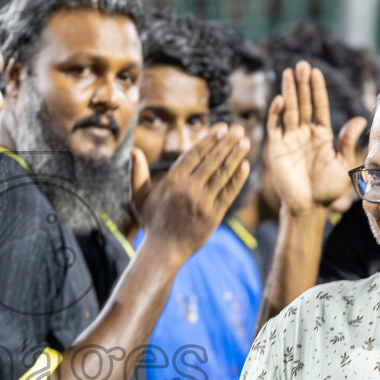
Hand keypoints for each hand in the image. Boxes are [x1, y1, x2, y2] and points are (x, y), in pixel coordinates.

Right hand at [135, 123, 251, 256]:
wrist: (163, 251)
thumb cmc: (152, 223)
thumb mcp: (139, 197)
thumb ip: (137, 173)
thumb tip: (134, 151)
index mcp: (172, 182)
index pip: (194, 155)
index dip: (209, 140)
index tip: (221, 127)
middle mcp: (188, 190)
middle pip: (211, 162)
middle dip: (226, 144)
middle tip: (238, 129)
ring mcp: (202, 203)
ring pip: (222, 175)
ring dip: (235, 157)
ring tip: (245, 142)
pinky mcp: (214, 216)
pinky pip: (228, 194)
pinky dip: (237, 180)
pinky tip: (245, 166)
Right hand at [265, 62, 366, 215]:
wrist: (309, 207)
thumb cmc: (328, 189)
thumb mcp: (343, 164)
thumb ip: (348, 142)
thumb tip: (359, 119)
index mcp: (322, 134)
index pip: (319, 107)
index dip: (317, 90)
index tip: (315, 72)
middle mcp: (305, 133)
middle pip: (303, 103)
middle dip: (301, 84)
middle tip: (301, 65)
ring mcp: (290, 139)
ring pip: (289, 111)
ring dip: (288, 92)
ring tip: (288, 73)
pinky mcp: (277, 149)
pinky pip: (275, 128)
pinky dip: (276, 114)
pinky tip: (279, 100)